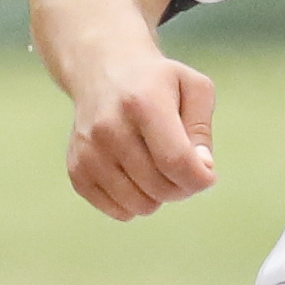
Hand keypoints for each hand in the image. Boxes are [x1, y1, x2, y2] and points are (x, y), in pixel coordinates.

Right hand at [65, 51, 218, 220]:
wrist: (102, 72)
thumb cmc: (156, 83)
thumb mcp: (193, 87)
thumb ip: (202, 128)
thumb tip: (202, 167)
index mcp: (142, 102)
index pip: (177, 161)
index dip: (201, 178)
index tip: (207, 173)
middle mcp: (108, 127)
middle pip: (161, 187)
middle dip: (183, 186)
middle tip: (183, 167)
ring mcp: (89, 151)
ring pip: (141, 205)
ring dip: (159, 196)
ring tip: (157, 168)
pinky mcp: (77, 170)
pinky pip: (119, 211)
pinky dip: (135, 202)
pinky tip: (136, 175)